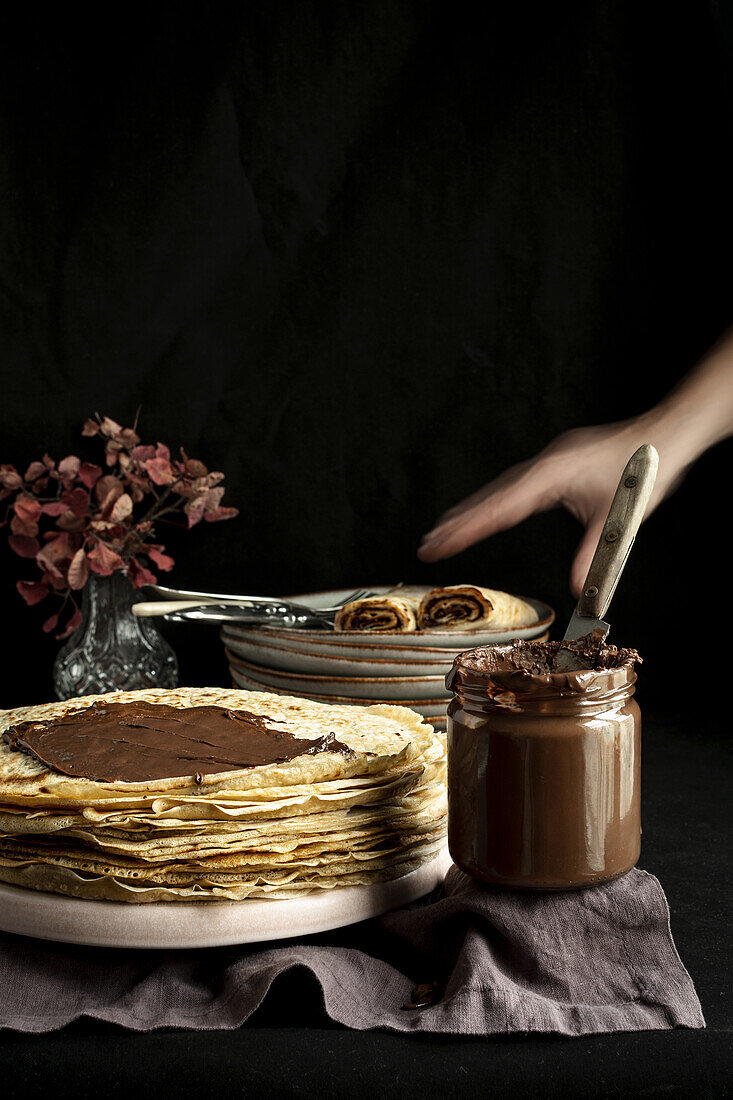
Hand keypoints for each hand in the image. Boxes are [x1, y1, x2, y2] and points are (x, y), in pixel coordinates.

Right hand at [418, 417, 682, 597]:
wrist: (666, 434)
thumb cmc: (644, 471)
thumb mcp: (620, 521)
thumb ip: (595, 557)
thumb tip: (580, 593)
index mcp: (550, 475)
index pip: (498, 508)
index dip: (465, 529)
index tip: (437, 543)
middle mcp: (544, 464)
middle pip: (491, 496)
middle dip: (459, 521)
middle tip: (427, 544)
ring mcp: (550, 460)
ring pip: (502, 487)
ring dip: (474, 509)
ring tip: (446, 529)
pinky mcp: (559, 460)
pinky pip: (516, 482)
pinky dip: (497, 499)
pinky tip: (491, 508)